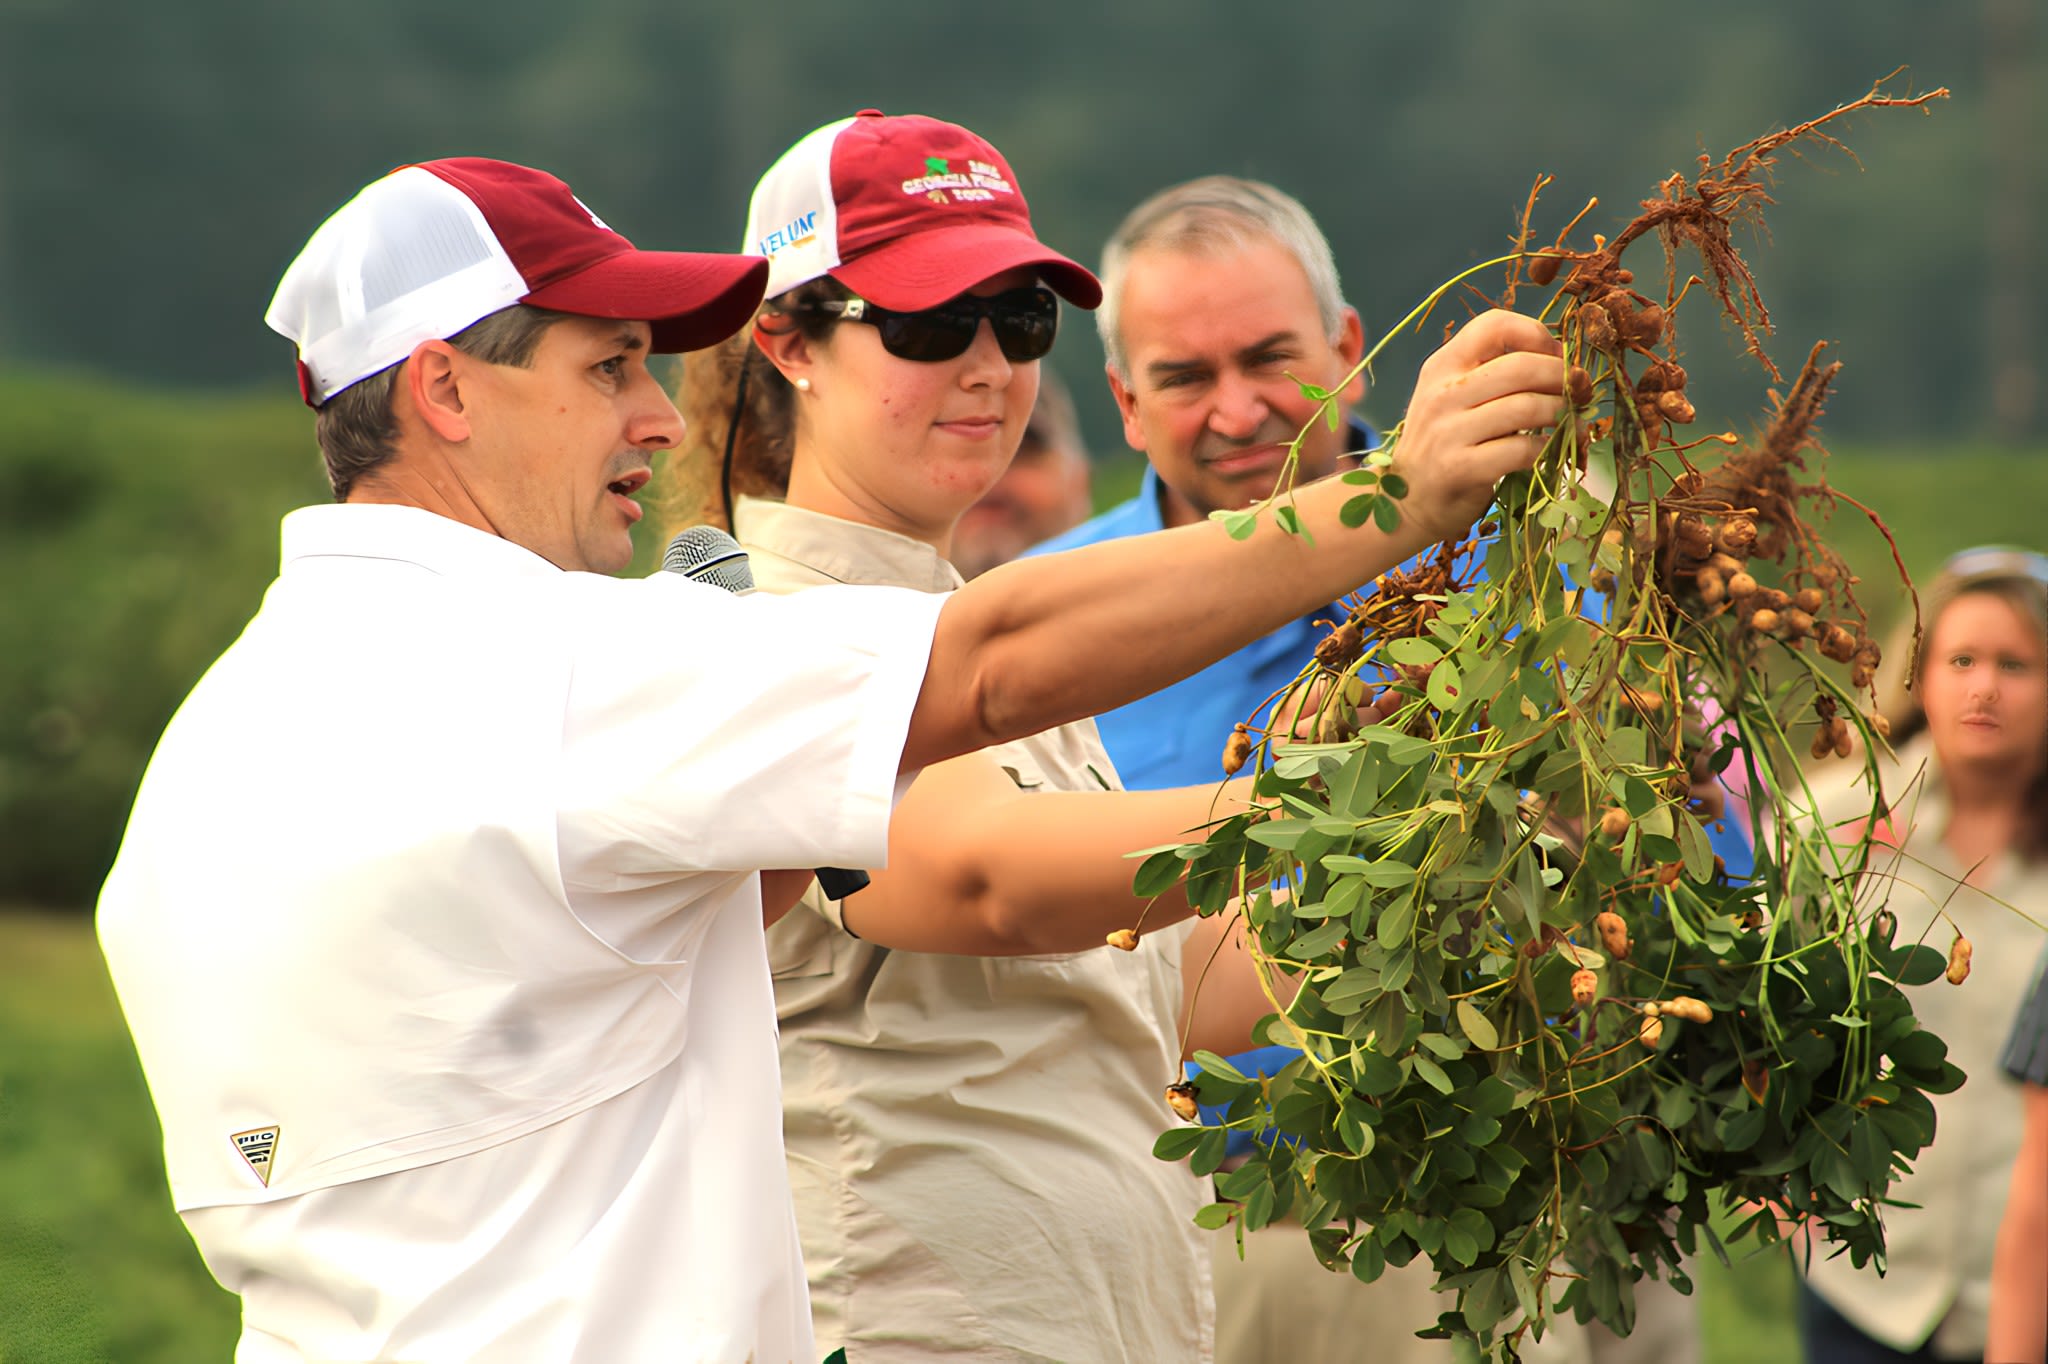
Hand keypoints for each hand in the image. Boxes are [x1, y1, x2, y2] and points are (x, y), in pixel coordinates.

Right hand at [1393, 311, 1565, 544]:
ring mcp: (1448, 432)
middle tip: (1579, 390)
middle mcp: (1442, 393)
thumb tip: (1562, 363)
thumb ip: (1492, 374)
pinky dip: (1549, 448)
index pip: (1494, 325)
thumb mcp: (1452, 398)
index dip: (1536, 334)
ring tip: (1574, 422)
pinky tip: (1555, 450)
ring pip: (1527, 407)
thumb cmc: (1444, 445)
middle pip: (1521, 366)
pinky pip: (1522, 450)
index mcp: (1441, 365)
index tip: (1554, 356)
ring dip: (1563, 413)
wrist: (1406, 502)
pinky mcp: (1460, 468)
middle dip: (1563, 376)